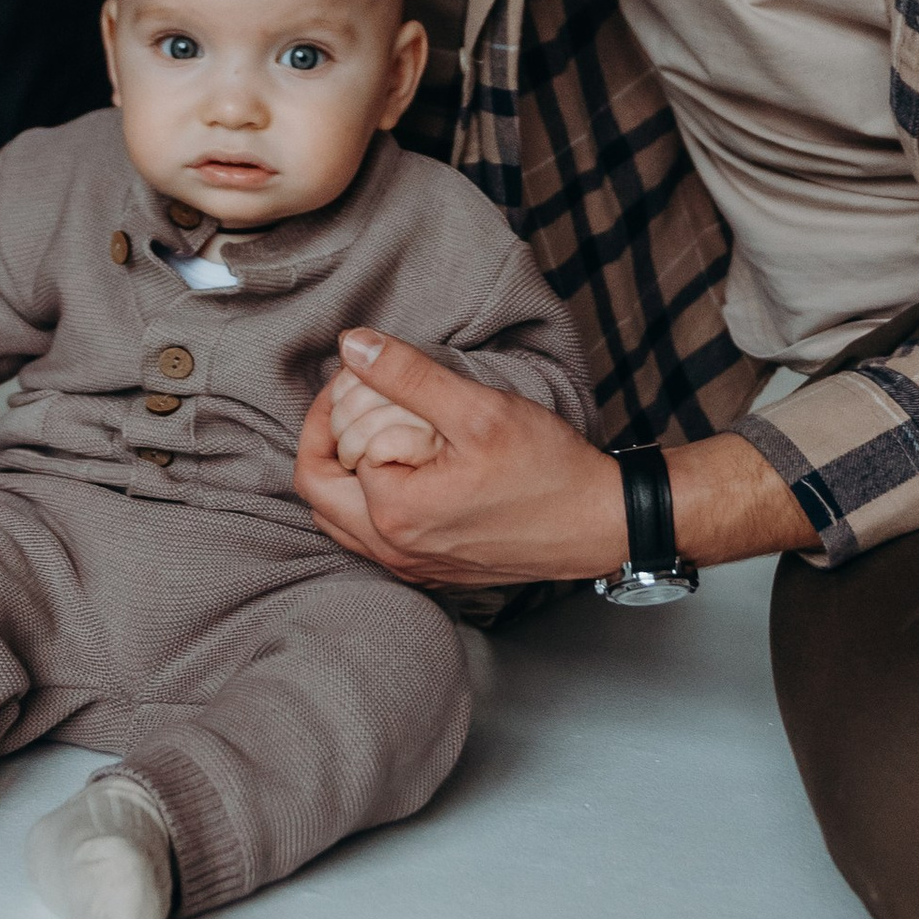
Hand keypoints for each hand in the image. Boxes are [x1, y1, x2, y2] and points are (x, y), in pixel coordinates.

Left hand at [294, 328, 815, 586]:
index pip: (322, 455)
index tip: (354, 378)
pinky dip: (367, 504)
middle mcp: (393, 551)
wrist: (600, 523)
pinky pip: (373, 541)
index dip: (328, 409)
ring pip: (341, 522)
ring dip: (341, 477)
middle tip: (348, 405)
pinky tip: (397, 471)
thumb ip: (406, 375)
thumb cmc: (547, 469)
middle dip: (323, 443)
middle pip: (318, 495)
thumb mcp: (477, 408)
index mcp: (393, 512)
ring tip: (369, 434)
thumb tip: (350, 344)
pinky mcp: (433, 573)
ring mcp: (412, 568)